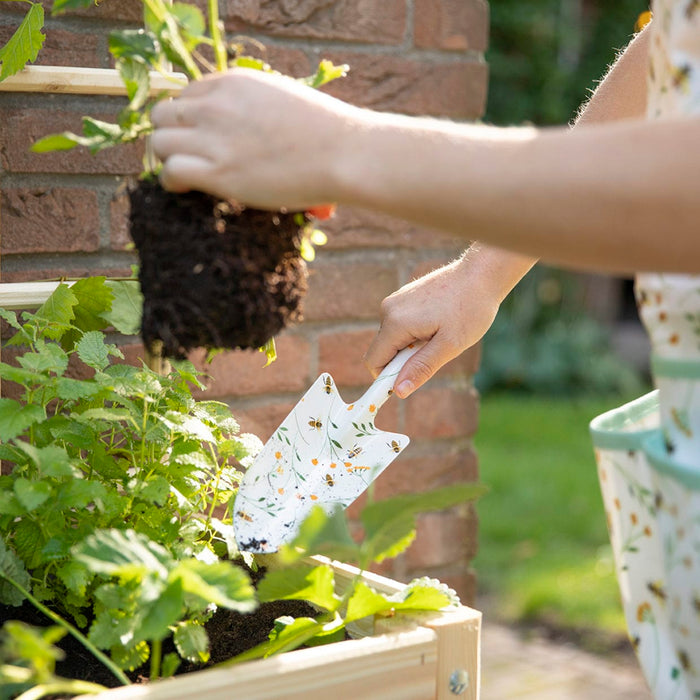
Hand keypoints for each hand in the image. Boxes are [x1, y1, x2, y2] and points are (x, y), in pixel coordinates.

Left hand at [150, 68, 356, 208]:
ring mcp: (215, 138)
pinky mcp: (219, 172)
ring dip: (168, 158)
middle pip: (163, 114)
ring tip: (187, 174)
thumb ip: (252, 107)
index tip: (201, 138)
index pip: (187, 95)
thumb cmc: (325, 133)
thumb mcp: (281, 99)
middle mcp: (217, 105)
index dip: (190, 119)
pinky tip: (185, 188)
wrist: (344, 154)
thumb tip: (243, 130)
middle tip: (188, 156)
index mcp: (233, 82)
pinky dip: (171, 181)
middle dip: (171, 135)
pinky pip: (170, 170)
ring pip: (159, 142)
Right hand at [363, 254, 504, 397]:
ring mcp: (395, 301)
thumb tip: (398, 391)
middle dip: (404, 360)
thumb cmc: (470, 309)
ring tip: (440, 334)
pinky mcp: (403, 297)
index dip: (387, 379)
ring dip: (412, 346)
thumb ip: (421, 368)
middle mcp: (388, 309)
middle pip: (383, 350)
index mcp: (395, 322)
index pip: (374, 361)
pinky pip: (400, 325)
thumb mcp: (449, 345)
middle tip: (436, 351)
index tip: (410, 382)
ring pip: (393, 339)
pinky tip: (439, 323)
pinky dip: (415, 333)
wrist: (482, 274)